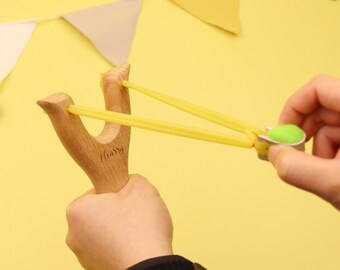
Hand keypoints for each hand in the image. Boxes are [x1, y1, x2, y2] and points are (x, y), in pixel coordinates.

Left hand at [66, 174, 173, 269]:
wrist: (149, 266)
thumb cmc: (141, 226)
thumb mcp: (140, 186)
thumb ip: (130, 178)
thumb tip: (127, 185)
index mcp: (77, 210)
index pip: (99, 191)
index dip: (119, 192)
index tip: (130, 201)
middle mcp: (72, 234)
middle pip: (101, 211)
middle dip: (118, 211)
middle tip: (136, 216)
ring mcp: (83, 256)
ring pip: (105, 231)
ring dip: (120, 229)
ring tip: (137, 233)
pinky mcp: (95, 269)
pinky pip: (109, 248)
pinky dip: (121, 246)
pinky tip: (135, 246)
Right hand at [268, 75, 339, 209]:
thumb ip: (299, 170)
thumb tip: (274, 155)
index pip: (319, 88)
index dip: (294, 108)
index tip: (282, 134)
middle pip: (321, 108)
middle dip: (305, 135)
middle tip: (295, 158)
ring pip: (330, 127)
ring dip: (318, 150)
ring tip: (327, 175)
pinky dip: (331, 157)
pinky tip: (336, 175)